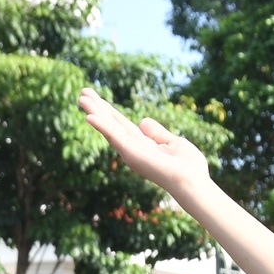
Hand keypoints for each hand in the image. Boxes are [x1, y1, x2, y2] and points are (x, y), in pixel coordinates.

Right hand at [77, 89, 213, 196]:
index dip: (109, 111)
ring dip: (95, 112)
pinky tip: (89, 116)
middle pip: (112, 123)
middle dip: (97, 107)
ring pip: (109, 127)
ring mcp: (130, 151)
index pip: (121, 124)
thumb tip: (142, 121)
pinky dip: (102, 126)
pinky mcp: (131, 153)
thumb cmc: (188, 168)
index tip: (97, 98)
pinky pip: (114, 136)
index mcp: (142, 145)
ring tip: (81, 97)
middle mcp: (132, 149)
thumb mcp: (173, 142)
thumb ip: (157, 133)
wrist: (192, 181)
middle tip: (83, 92)